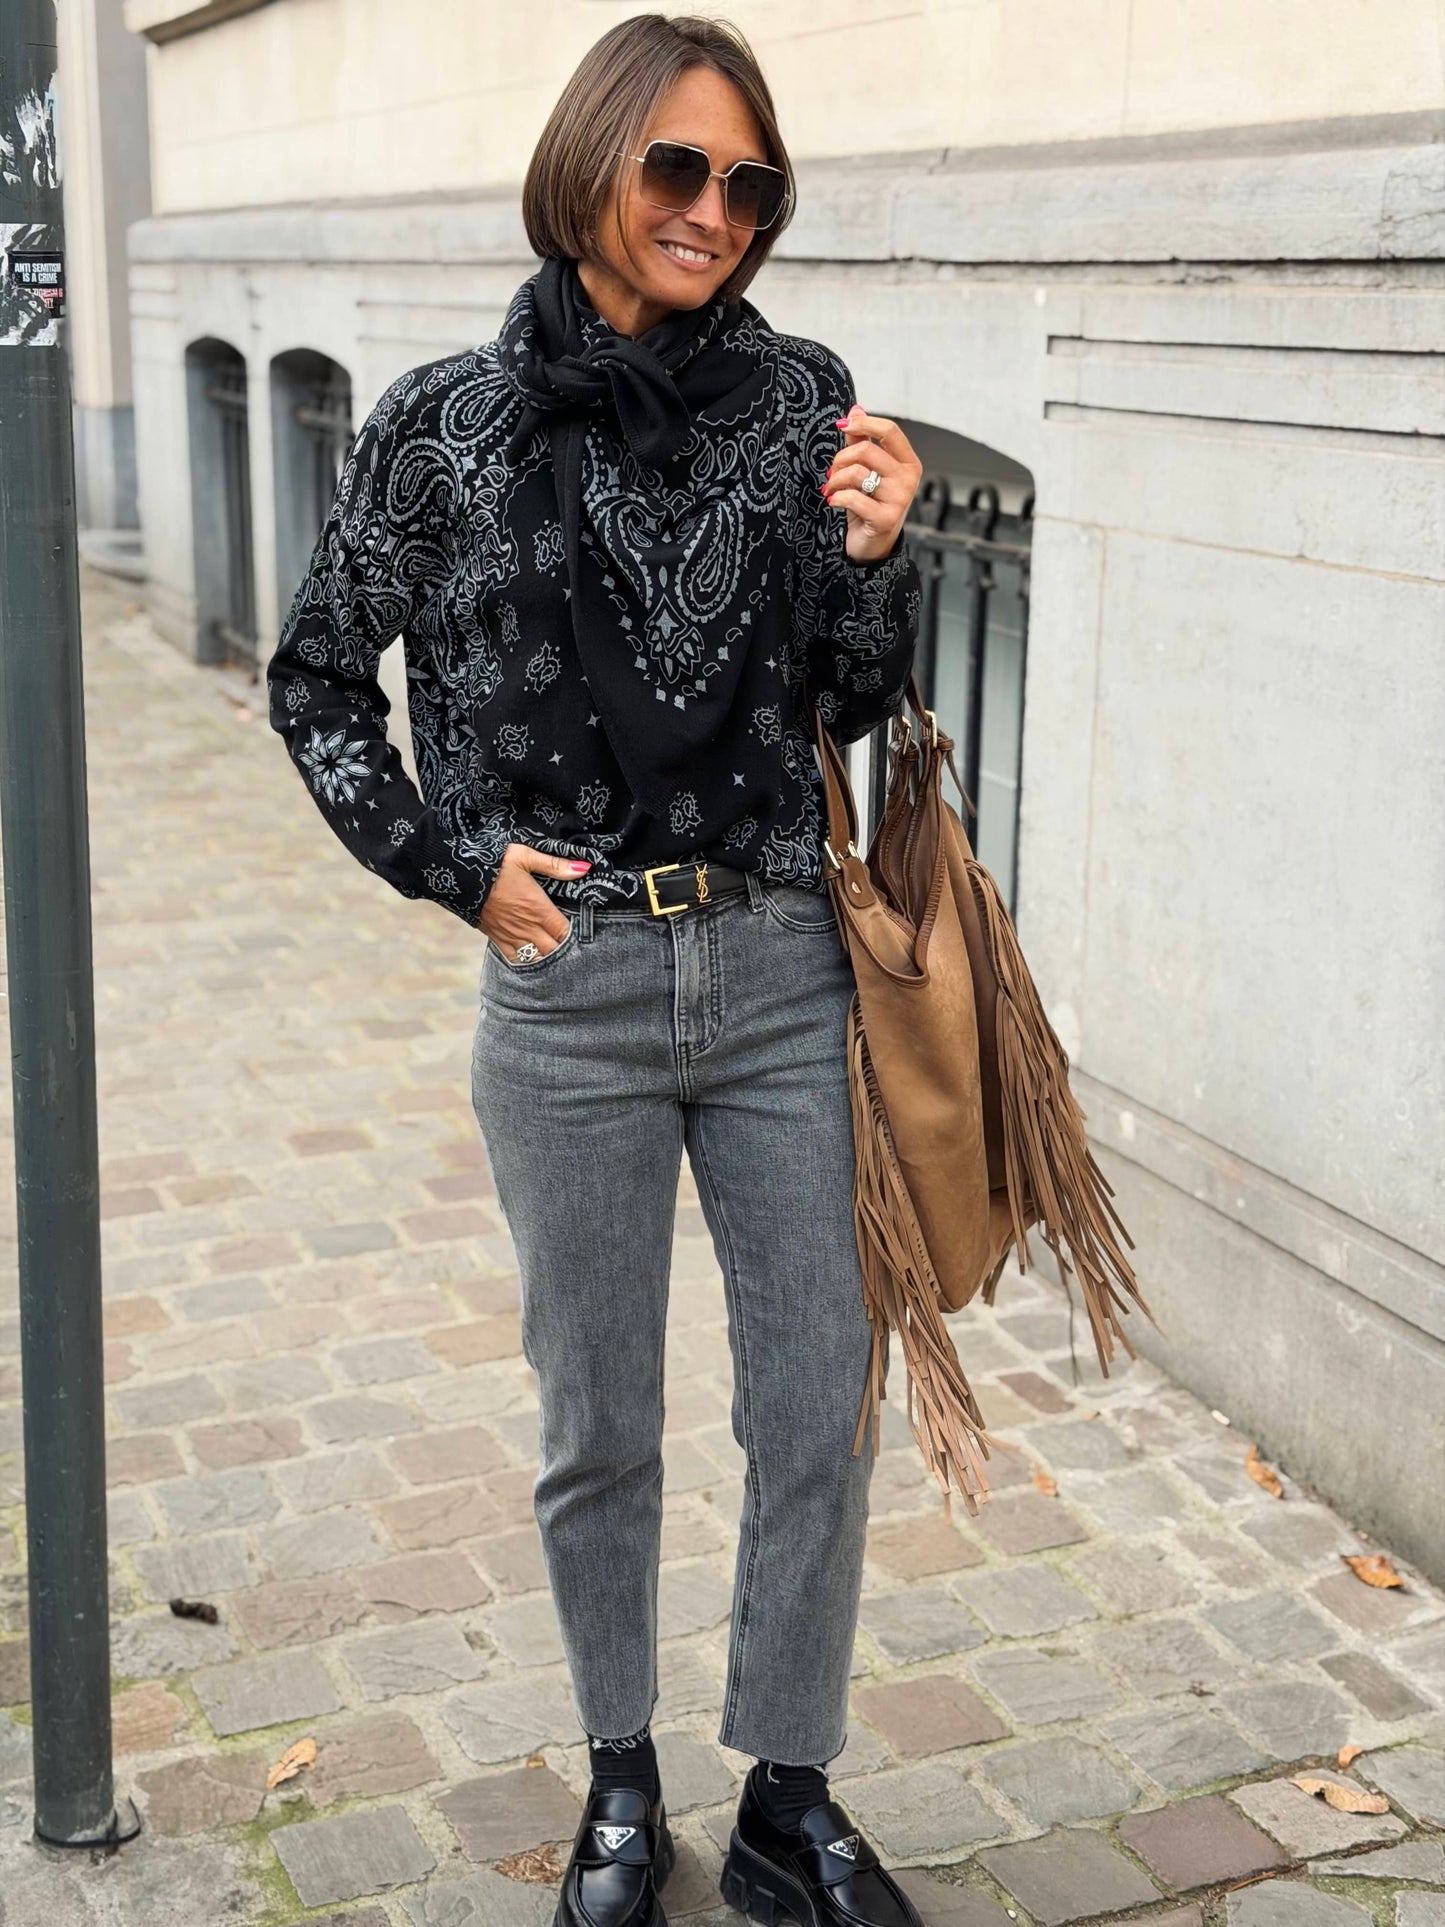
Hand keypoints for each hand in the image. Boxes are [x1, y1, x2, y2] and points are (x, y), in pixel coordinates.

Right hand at [478, 843, 590, 959]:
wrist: (459, 875)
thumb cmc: (493, 864)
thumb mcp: (525, 857)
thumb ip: (555, 865)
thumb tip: (584, 868)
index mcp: (538, 909)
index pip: (565, 932)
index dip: (576, 936)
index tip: (581, 932)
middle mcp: (527, 927)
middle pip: (554, 950)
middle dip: (565, 950)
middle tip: (571, 945)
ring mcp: (512, 936)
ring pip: (536, 959)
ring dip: (548, 957)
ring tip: (555, 952)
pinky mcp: (497, 939)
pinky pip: (515, 959)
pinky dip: (527, 961)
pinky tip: (533, 956)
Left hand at [823, 403, 922, 562]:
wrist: (872, 545)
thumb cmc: (870, 505)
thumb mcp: (867, 470)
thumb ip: (862, 440)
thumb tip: (855, 409)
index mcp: (907, 463)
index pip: (890, 430)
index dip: (864, 423)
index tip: (843, 425)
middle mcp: (908, 479)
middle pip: (867, 450)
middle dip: (841, 459)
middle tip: (833, 472)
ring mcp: (899, 499)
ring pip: (858, 473)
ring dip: (836, 480)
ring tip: (832, 488)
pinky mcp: (885, 519)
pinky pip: (853, 498)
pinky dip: (836, 498)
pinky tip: (833, 502)